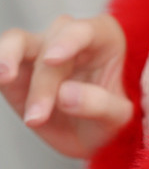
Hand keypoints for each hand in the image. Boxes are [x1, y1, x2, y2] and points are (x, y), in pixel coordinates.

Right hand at [0, 13, 133, 158]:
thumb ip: (100, 105)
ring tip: (4, 79)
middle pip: (49, 46)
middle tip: (38, 117)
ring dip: (7, 59)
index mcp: (103, 39)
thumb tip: (65, 94)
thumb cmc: (108, 120)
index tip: (52, 60)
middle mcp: (69, 36)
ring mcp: (39, 49)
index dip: (67, 42)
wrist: (89, 138)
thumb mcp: (118, 118)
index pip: (84, 31)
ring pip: (16, 41)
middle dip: (42, 84)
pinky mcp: (15, 66)